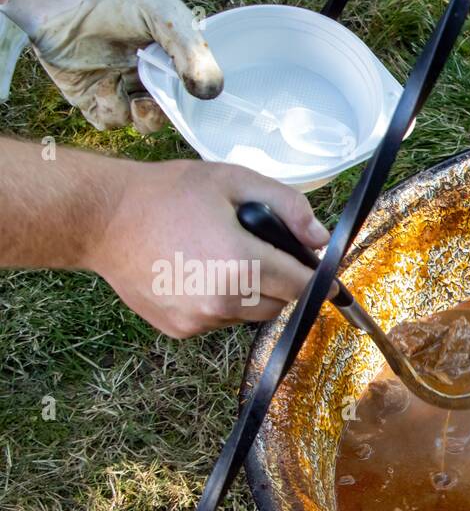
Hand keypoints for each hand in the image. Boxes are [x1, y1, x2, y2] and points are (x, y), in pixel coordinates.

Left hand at [5, 0, 221, 131]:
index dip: (195, 101)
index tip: (194, 98)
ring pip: (142, 123)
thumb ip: (192, 53)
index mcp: (171, 58)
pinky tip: (105, 86)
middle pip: (170, 113)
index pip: (192, 91)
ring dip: (143, 117)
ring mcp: (120, 87)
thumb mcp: (167, 17)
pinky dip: (112, 112)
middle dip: (168, 115)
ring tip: (135, 100)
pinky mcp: (91, 97)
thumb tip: (209, 92)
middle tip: (160, 103)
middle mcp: (147, 75)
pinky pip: (110, 122)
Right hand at [86, 160, 330, 337]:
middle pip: (281, 303)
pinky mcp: (182, 329)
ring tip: (223, 260)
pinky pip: (221, 321)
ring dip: (252, 294)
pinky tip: (198, 274)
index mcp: (240, 262)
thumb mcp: (233, 181)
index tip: (329, 278)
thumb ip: (287, 206)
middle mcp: (223, 300)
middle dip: (281, 282)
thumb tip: (320, 240)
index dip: (318, 279)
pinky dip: (222, 304)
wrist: (101, 219)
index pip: (303, 285)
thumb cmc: (167, 194)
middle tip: (261, 253)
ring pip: (251, 315)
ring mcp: (200, 319)